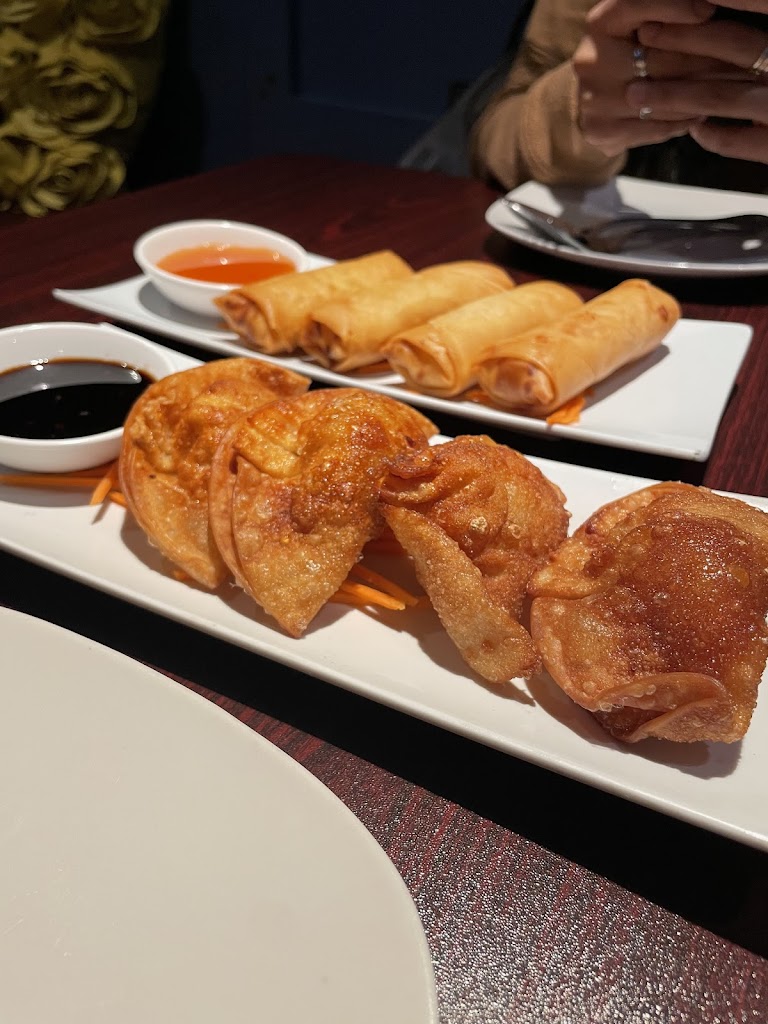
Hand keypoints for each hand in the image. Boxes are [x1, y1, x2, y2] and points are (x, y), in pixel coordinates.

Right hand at [572, 0, 748, 157]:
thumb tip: (704, 10)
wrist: (586, 99)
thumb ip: (661, 11)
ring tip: (726, 90)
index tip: (708, 12)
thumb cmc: (622, 53)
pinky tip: (699, 114)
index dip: (676, 8)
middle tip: (738, 64)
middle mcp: (590, 60)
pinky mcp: (600, 130)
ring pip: (662, 98)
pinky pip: (654, 127)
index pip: (639, 6)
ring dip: (699, 96)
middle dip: (706, 62)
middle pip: (661, 60)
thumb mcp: (635, 23)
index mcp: (600, 24)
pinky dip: (681, 121)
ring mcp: (593, 98)